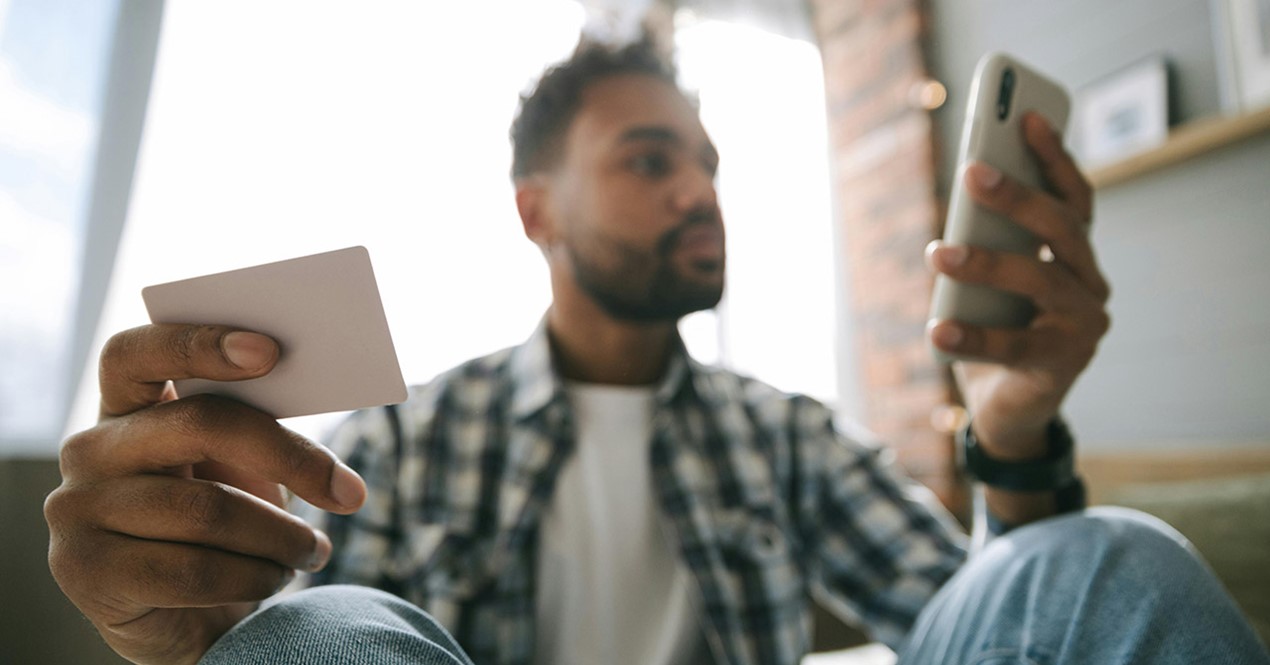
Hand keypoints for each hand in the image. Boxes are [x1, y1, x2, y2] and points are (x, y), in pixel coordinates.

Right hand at [44, 324, 366, 663]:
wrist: (180, 617)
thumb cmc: (219, 524)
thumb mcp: (235, 468)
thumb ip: (254, 427)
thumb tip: (325, 439)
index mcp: (125, 406)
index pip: (137, 352)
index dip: (198, 343)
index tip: (270, 351)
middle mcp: (89, 450)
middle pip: (198, 424)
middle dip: (290, 457)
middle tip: (350, 493)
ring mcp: (78, 511)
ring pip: (208, 510)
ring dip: (282, 537)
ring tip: (313, 551)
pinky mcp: (87, 574)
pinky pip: (195, 571)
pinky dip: (255, 576)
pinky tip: (276, 579)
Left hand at [927, 112, 1110, 456]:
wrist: (1006, 409)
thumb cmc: (997, 330)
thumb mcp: (988, 280)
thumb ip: (987, 242)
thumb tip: (963, 195)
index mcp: (1075, 256)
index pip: (1074, 198)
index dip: (1054, 157)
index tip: (1028, 117)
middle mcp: (1090, 285)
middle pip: (1062, 228)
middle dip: (1018, 196)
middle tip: (973, 171)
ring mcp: (1083, 327)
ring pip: (1041, 279)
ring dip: (987, 262)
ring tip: (938, 251)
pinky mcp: (1062, 367)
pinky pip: (1014, 346)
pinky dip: (971, 336)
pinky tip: (936, 328)